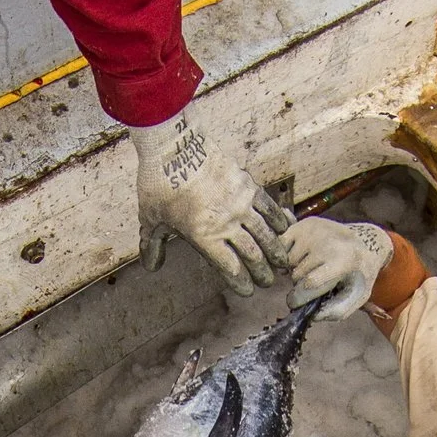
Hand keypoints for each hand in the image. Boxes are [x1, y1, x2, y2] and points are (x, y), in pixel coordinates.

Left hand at [128, 113, 288, 294]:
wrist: (174, 146)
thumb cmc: (159, 183)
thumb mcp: (150, 218)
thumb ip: (153, 244)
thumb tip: (152, 266)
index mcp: (203, 236)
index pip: (229, 266)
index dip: (240, 281)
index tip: (248, 290)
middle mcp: (226, 223)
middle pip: (252, 253)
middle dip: (262, 271)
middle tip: (269, 281)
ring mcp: (240, 203)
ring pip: (265, 233)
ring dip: (276, 250)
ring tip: (283, 261)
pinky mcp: (247, 185)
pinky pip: (268, 206)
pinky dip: (278, 219)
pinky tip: (286, 228)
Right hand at [278, 217, 392, 311]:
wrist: (365, 242)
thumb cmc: (359, 273)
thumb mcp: (358, 296)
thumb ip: (337, 311)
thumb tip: (312, 315)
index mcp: (345, 260)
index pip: (310, 283)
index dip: (299, 298)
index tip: (295, 304)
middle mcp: (328, 241)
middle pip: (297, 274)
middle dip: (300, 284)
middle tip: (314, 282)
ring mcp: (315, 230)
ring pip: (288, 262)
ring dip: (295, 270)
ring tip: (312, 267)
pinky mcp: (304, 223)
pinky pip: (282, 246)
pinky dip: (287, 255)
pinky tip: (302, 256)